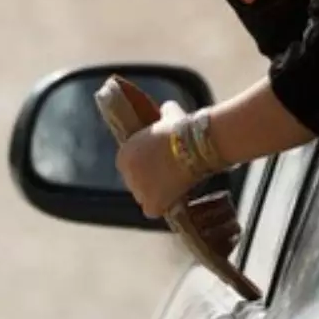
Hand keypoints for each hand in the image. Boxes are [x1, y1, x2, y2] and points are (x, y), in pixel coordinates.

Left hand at [116, 101, 198, 218]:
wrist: (194, 144)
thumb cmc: (181, 128)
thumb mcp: (169, 115)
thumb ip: (164, 114)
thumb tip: (167, 108)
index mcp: (124, 154)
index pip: (129, 166)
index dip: (143, 167)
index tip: (158, 166)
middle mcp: (126, 174)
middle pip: (135, 183)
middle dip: (148, 182)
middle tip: (168, 178)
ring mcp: (138, 190)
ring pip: (144, 198)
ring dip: (155, 195)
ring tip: (174, 190)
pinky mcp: (151, 204)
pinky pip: (153, 210)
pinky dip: (162, 207)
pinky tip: (174, 202)